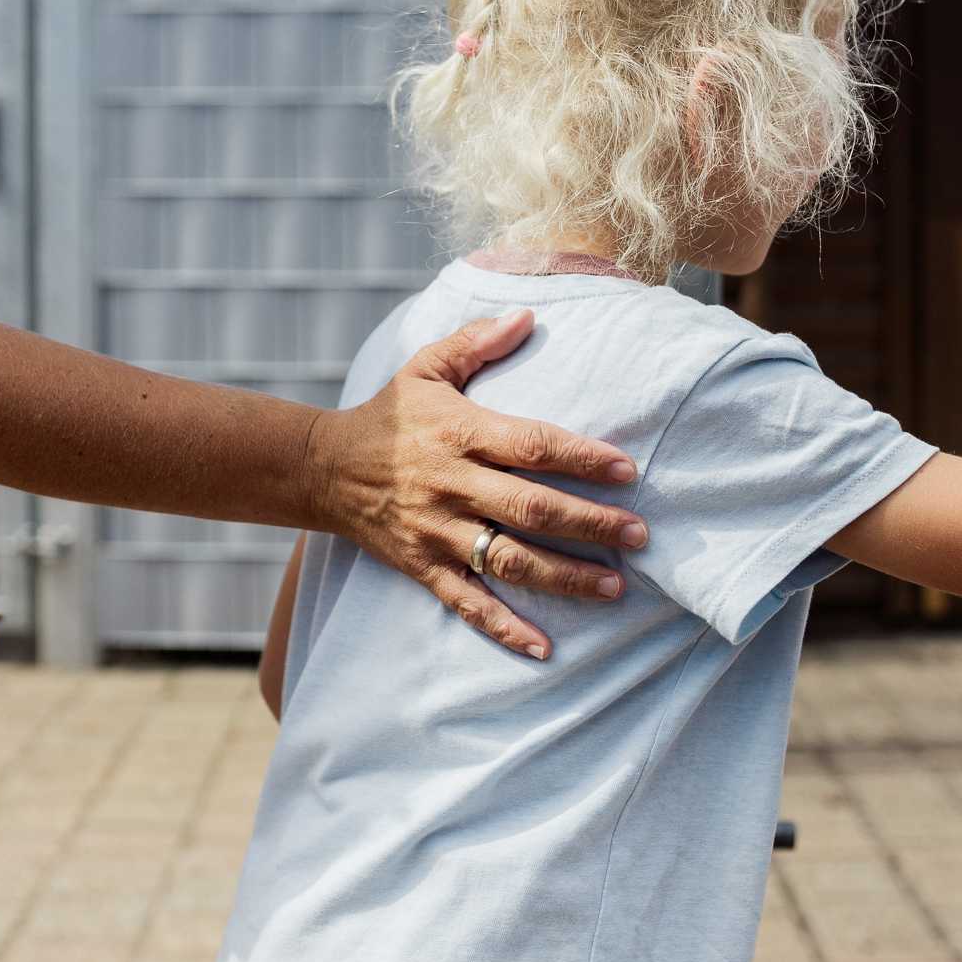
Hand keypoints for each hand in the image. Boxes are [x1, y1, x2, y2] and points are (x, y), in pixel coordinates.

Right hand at [307, 310, 648, 658]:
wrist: (321, 468)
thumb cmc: (388, 414)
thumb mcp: (425, 367)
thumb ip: (476, 341)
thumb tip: (528, 314)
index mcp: (459, 433)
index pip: (530, 445)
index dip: (580, 457)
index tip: (627, 469)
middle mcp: (451, 485)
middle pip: (529, 507)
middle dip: (589, 523)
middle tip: (639, 535)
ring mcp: (437, 532)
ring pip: (507, 559)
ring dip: (563, 576)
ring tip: (614, 585)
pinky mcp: (423, 567)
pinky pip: (467, 603)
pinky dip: (504, 627)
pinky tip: (545, 647)